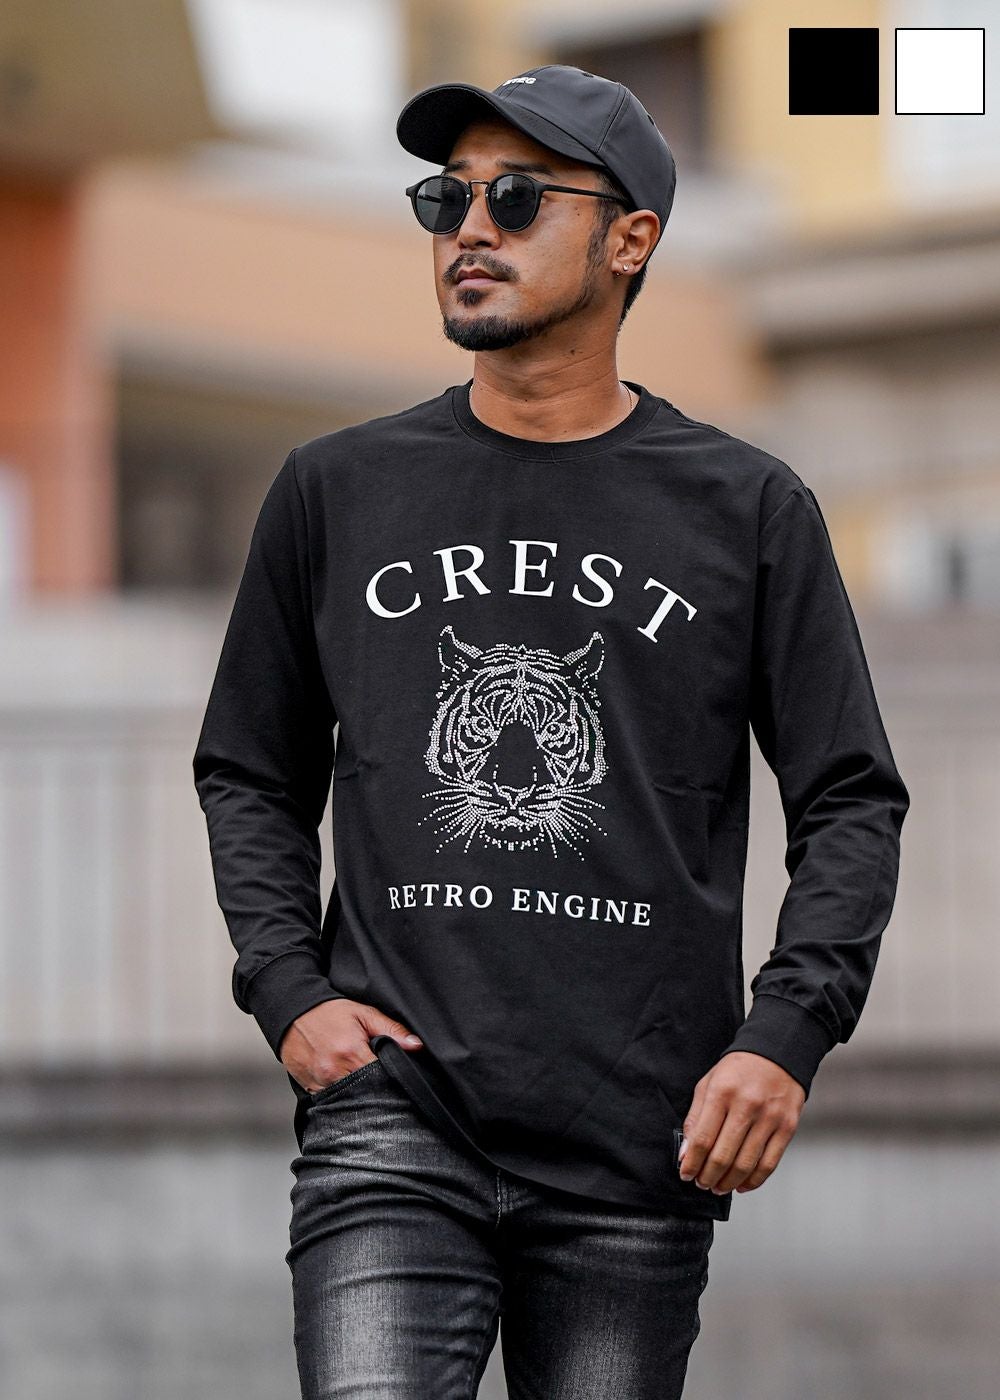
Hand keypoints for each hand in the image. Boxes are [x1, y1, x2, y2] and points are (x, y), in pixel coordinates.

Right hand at [280, 998, 423, 1094]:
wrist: (292, 1012)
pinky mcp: (310, 1088)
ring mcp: (320, 1082)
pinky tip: (346, 1087)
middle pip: (366, 1092)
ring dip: (358, 1095)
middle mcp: (334, 1071)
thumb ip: (391, 1029)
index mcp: (351, 1053)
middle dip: (376, 1090)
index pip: (381, 1078)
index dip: (391, 1079)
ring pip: (348, 1099)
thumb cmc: (329, 1012)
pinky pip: (331, 1100)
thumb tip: (416, 1045)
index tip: (396, 1078)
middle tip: (381, 1084)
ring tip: (363, 1084)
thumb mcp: (363, 1013)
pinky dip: (341, 1096)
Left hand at [678, 1051, 804, 1194]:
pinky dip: (753, 1180)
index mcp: (722, 1093)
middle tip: (702, 1184)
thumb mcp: (708, 1084)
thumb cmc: (738, 1070)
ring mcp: (769, 1118)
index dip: (692, 1163)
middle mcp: (746, 1106)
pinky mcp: (787, 1127)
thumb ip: (695, 1118)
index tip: (685, 1174)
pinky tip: (741, 1185)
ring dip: (728, 1182)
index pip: (703, 1139)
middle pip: (723, 1156)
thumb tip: (686, 1153)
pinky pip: (769, 1164)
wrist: (777, 1053)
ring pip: (745, 1164)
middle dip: (708, 1177)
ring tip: (718, 1186)